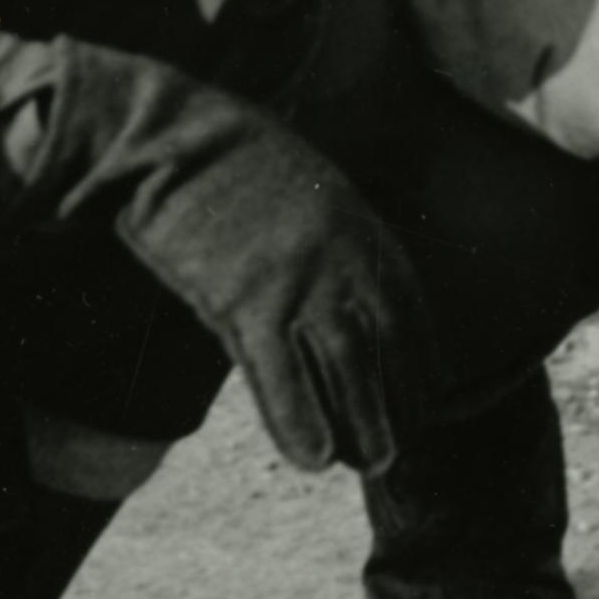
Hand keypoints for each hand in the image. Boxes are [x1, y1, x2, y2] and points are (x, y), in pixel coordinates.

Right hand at [0, 36, 425, 471]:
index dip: (420, 358)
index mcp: (359, 225)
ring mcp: (296, 280)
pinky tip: (313, 459)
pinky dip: (298, 421)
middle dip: (398, 399)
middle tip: (399, 447)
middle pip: (385, 343)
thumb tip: (338, 281)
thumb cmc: (228, 159)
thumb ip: (331, 234)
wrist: (172, 137)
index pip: (409, 305)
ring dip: (362, 422)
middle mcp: (341, 257)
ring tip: (370, 462)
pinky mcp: (244, 301)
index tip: (426, 396)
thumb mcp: (305, 185)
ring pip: (345, 366)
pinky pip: (279, 376)